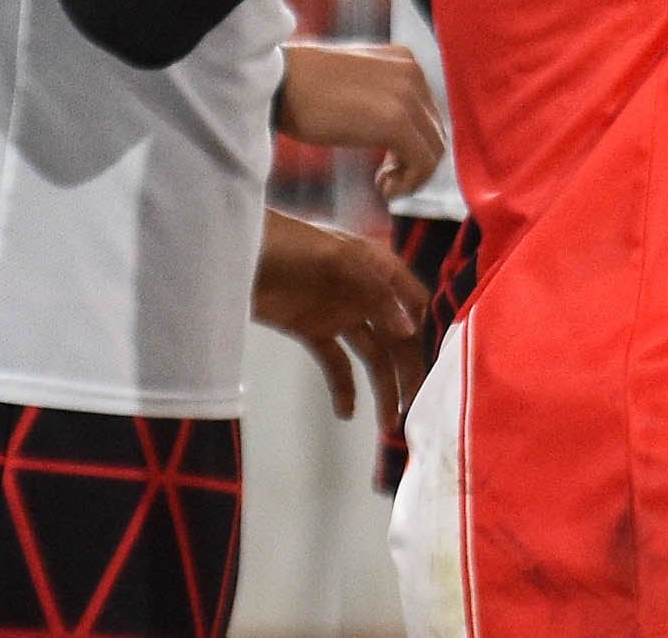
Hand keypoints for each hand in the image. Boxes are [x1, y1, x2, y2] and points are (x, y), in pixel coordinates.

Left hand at [252, 208, 429, 421]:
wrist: (234, 249)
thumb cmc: (288, 242)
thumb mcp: (337, 260)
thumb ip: (375, 293)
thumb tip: (408, 331)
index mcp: (378, 267)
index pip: (414, 303)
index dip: (425, 333)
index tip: (433, 369)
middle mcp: (365, 292)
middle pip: (396, 337)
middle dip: (407, 373)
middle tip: (412, 410)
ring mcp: (339, 312)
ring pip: (371, 356)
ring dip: (382, 388)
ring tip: (386, 426)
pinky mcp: (312, 329)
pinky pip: (336, 363)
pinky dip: (343, 388)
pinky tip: (347, 413)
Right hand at [279, 41, 447, 197]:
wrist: (277, 82)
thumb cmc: (301, 88)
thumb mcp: (353, 85)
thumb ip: (381, 97)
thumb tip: (397, 131)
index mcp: (403, 61)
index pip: (429, 112)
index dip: (413, 145)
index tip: (388, 165)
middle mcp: (413, 73)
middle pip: (435, 130)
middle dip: (414, 161)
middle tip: (385, 179)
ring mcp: (407, 95)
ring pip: (435, 148)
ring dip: (413, 175)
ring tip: (384, 186)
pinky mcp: (396, 121)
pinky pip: (423, 160)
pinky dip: (409, 181)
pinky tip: (384, 189)